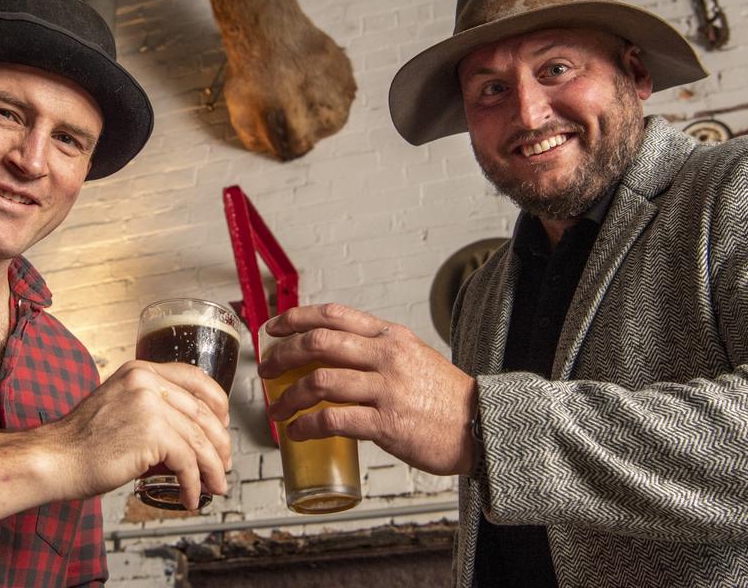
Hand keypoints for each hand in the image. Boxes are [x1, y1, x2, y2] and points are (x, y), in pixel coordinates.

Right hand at [39, 360, 231, 507]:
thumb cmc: (81, 443)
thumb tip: (190, 434)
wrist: (53, 459)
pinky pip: (187, 462)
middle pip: (203, 411)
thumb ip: (151, 408)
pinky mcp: (151, 434)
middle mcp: (146, 381)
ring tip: (214, 486)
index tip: (224, 425)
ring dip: (212, 468)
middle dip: (219, 443)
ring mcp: (149, 405)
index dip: (217, 402)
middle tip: (223, 465)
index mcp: (140, 370)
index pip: (195, 377)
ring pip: (199, 439)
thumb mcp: (119, 406)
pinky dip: (194, 483)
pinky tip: (190, 496)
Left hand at [258, 303, 478, 474]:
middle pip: (319, 343)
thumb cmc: (444, 396)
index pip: (334, 315)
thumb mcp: (414, 356)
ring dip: (288, 397)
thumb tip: (334, 353)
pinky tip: (297, 432)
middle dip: (282, 355)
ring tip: (276, 409)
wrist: (481, 426)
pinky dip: (307, 426)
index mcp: (390, 336)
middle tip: (266, 369)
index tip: (272, 328)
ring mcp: (387, 389)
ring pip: (319, 382)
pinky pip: (333, 421)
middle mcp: (387, 356)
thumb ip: (378, 350)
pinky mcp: (387, 424)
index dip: (296, 318)